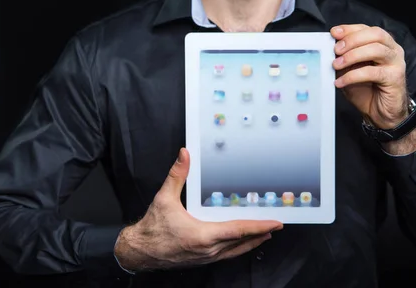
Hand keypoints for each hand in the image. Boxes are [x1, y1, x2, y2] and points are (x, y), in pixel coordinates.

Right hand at [114, 148, 282, 271]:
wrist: (139, 252)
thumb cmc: (152, 229)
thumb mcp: (164, 198)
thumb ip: (177, 175)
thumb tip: (184, 155)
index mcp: (203, 236)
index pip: (238, 231)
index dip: (259, 227)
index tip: (274, 223)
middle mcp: (208, 250)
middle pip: (242, 242)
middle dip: (260, 233)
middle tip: (276, 225)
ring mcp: (206, 258)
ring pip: (235, 251)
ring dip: (252, 242)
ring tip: (264, 234)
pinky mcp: (202, 260)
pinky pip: (226, 255)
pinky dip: (238, 248)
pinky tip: (241, 243)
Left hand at [331, 24, 408, 129]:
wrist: (381, 113)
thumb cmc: (367, 90)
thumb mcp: (350, 70)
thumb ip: (344, 58)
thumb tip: (328, 50)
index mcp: (382, 44)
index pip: (367, 29)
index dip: (349, 29)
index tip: (334, 33)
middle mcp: (392, 50)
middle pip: (374, 34)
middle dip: (352, 40)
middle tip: (336, 50)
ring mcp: (396, 63)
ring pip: (375, 50)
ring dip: (352, 56)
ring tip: (336, 65)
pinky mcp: (395, 77)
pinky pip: (372, 72)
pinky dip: (353, 76)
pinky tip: (340, 82)